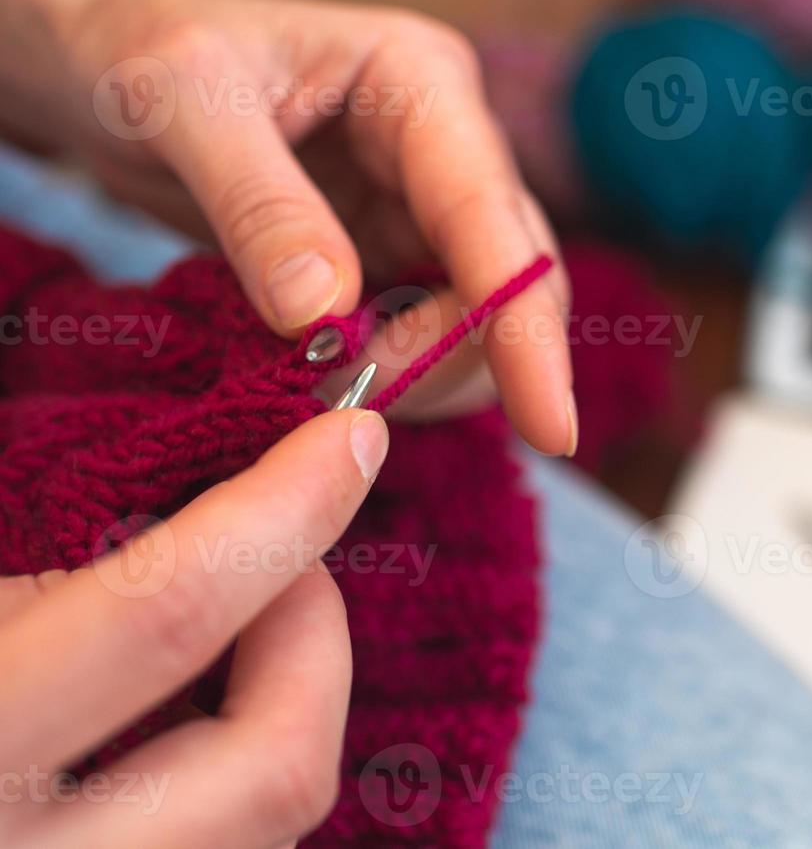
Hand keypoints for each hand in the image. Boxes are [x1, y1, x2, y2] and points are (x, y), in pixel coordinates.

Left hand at [0, 0, 573, 453]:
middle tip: (353, 406)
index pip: (496, 220)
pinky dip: (389, 372)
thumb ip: (260, 207)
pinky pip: (423, 332)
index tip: (551, 429)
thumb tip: (327, 317)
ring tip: (317, 384)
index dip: (529, 330)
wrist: (99, 60)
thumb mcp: (182, 105)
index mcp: (424, 83)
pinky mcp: (391, 253)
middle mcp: (449, 146)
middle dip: (455, 360)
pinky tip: (327, 376)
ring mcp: (424, 204)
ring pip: (479, 320)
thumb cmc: (138, 47)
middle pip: (515, 281)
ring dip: (420, 375)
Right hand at [0, 408, 388, 848]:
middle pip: (277, 765)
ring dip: (282, 704)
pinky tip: (175, 719)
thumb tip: (184, 511)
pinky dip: (230, 773)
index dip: (278, 511)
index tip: (344, 436)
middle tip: (284, 557)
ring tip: (226, 628)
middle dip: (316, 635)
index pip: (164, 615)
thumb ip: (32, 588)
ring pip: (266, 827)